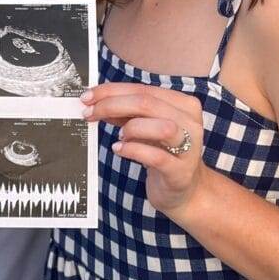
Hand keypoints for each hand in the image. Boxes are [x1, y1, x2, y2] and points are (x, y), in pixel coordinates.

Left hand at [81, 83, 207, 219]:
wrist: (184, 189)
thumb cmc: (163, 153)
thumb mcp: (144, 128)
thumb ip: (125, 114)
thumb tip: (96, 102)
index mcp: (182, 104)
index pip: (143, 89)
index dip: (112, 91)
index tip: (88, 97)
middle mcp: (190, 122)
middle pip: (148, 103)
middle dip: (112, 105)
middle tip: (89, 113)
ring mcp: (189, 147)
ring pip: (161, 127)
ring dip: (132, 127)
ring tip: (119, 136)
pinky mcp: (180, 171)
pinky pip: (157, 157)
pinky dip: (134, 150)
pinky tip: (119, 150)